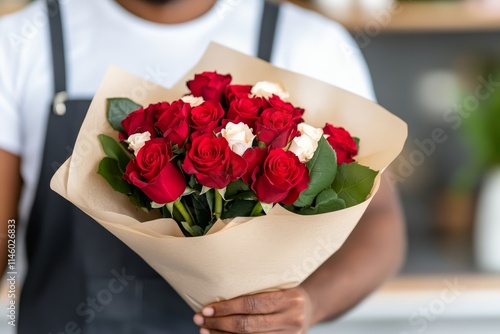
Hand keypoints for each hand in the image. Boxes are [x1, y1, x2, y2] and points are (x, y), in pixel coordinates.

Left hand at [193, 287, 312, 333]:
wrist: (310, 309)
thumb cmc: (286, 292)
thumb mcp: (279, 284)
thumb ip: (258, 289)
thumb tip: (219, 290)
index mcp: (290, 298)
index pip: (252, 304)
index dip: (227, 308)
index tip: (207, 308)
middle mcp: (292, 318)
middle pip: (248, 325)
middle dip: (220, 323)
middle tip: (200, 318)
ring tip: (204, 329)